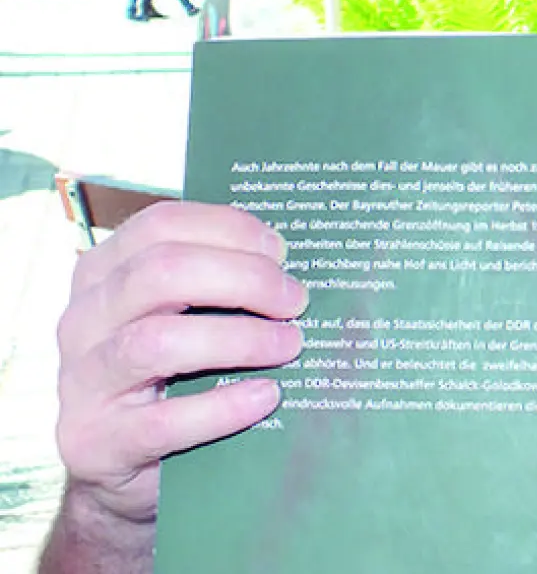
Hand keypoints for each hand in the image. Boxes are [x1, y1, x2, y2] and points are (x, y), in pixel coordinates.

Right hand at [54, 202, 306, 524]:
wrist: (116, 468)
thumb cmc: (166, 377)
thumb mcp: (179, 317)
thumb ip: (217, 286)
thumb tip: (296, 266)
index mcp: (102, 274)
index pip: (160, 226)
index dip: (228, 230)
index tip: (281, 251)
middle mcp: (83, 320)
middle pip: (159, 273)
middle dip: (243, 279)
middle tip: (296, 301)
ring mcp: (83, 383)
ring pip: (156, 342)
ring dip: (238, 339)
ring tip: (289, 346)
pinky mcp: (95, 442)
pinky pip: (164, 421)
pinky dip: (224, 408)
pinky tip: (266, 397)